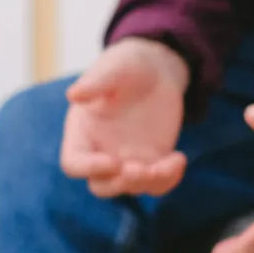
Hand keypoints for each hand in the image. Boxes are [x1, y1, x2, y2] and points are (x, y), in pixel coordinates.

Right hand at [61, 37, 190, 197]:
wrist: (155, 69)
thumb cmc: (126, 65)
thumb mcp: (112, 68)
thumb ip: (94, 82)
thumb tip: (73, 94)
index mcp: (82, 132)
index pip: (74, 162)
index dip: (88, 168)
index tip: (111, 162)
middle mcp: (101, 151)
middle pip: (101, 186)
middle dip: (119, 184)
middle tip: (140, 169)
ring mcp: (127, 160)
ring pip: (132, 187)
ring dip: (148, 182)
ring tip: (168, 164)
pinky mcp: (152, 161)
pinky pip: (158, 183)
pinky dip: (169, 179)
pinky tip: (180, 159)